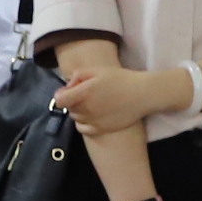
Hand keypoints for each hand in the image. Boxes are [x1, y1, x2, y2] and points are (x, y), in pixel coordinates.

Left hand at [52, 65, 176, 135]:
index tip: (68, 91)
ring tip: (92, 103)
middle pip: (68, 108)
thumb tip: (68, 85)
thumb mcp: (98, 70)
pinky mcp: (101, 130)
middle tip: (84, 94)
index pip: (59, 100)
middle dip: (72, 101)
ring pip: (75, 118)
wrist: (141, 94)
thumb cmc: (120, 79)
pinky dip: (83, 122)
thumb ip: (78, 75)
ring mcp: (93, 121)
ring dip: (78, 111)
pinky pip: (83, 129)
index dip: (61, 95)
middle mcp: (86, 109)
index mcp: (84, 93)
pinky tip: (92, 115)